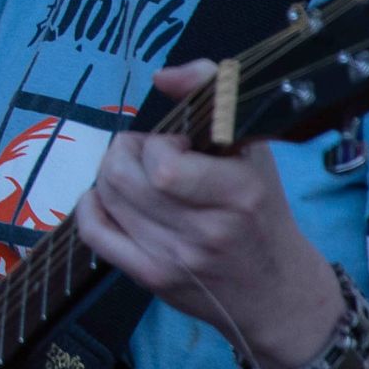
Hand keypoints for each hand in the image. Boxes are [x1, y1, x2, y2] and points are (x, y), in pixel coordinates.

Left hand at [71, 61, 337, 368]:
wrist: (276, 292)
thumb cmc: (262, 212)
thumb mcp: (253, 149)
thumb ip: (213, 94)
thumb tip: (163, 77)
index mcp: (240, 193)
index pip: (164, 164)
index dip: (159, 143)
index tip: (179, 145)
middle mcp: (206, 230)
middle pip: (122, 176)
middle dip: (127, 152)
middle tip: (147, 154)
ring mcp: (175, 258)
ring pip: (107, 198)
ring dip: (113, 175)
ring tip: (138, 176)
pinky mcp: (151, 279)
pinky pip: (95, 234)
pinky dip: (92, 207)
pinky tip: (111, 200)